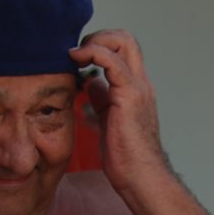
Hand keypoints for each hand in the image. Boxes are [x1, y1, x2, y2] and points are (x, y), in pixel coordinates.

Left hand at [71, 29, 170, 193]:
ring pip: (122, 42)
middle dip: (98, 36)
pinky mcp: (130, 96)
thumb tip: (90, 85)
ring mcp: (137, 88)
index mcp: (135, 89)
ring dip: (94, 41)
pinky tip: (76, 61)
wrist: (140, 178)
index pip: (123, 51)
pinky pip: (112, 62)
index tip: (78, 58)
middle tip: (76, 53)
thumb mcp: (108, 120)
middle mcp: (140, 84)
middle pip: (126, 39)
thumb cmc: (126, 158)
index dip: (100, 46)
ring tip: (74, 55)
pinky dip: (93, 53)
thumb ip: (102, 100)